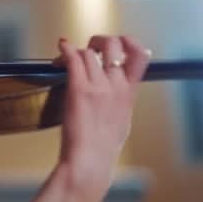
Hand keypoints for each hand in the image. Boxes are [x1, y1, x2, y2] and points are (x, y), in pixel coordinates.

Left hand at [56, 35, 149, 195]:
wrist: (90, 160)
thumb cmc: (103, 147)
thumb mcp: (122, 121)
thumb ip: (122, 101)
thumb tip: (119, 93)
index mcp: (129, 93)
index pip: (141, 56)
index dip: (131, 42)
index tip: (120, 43)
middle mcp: (116, 85)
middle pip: (113, 45)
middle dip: (100, 41)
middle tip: (89, 48)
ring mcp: (97, 86)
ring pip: (89, 52)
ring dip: (77, 51)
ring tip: (64, 58)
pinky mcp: (79, 89)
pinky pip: (73, 59)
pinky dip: (65, 50)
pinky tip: (61, 48)